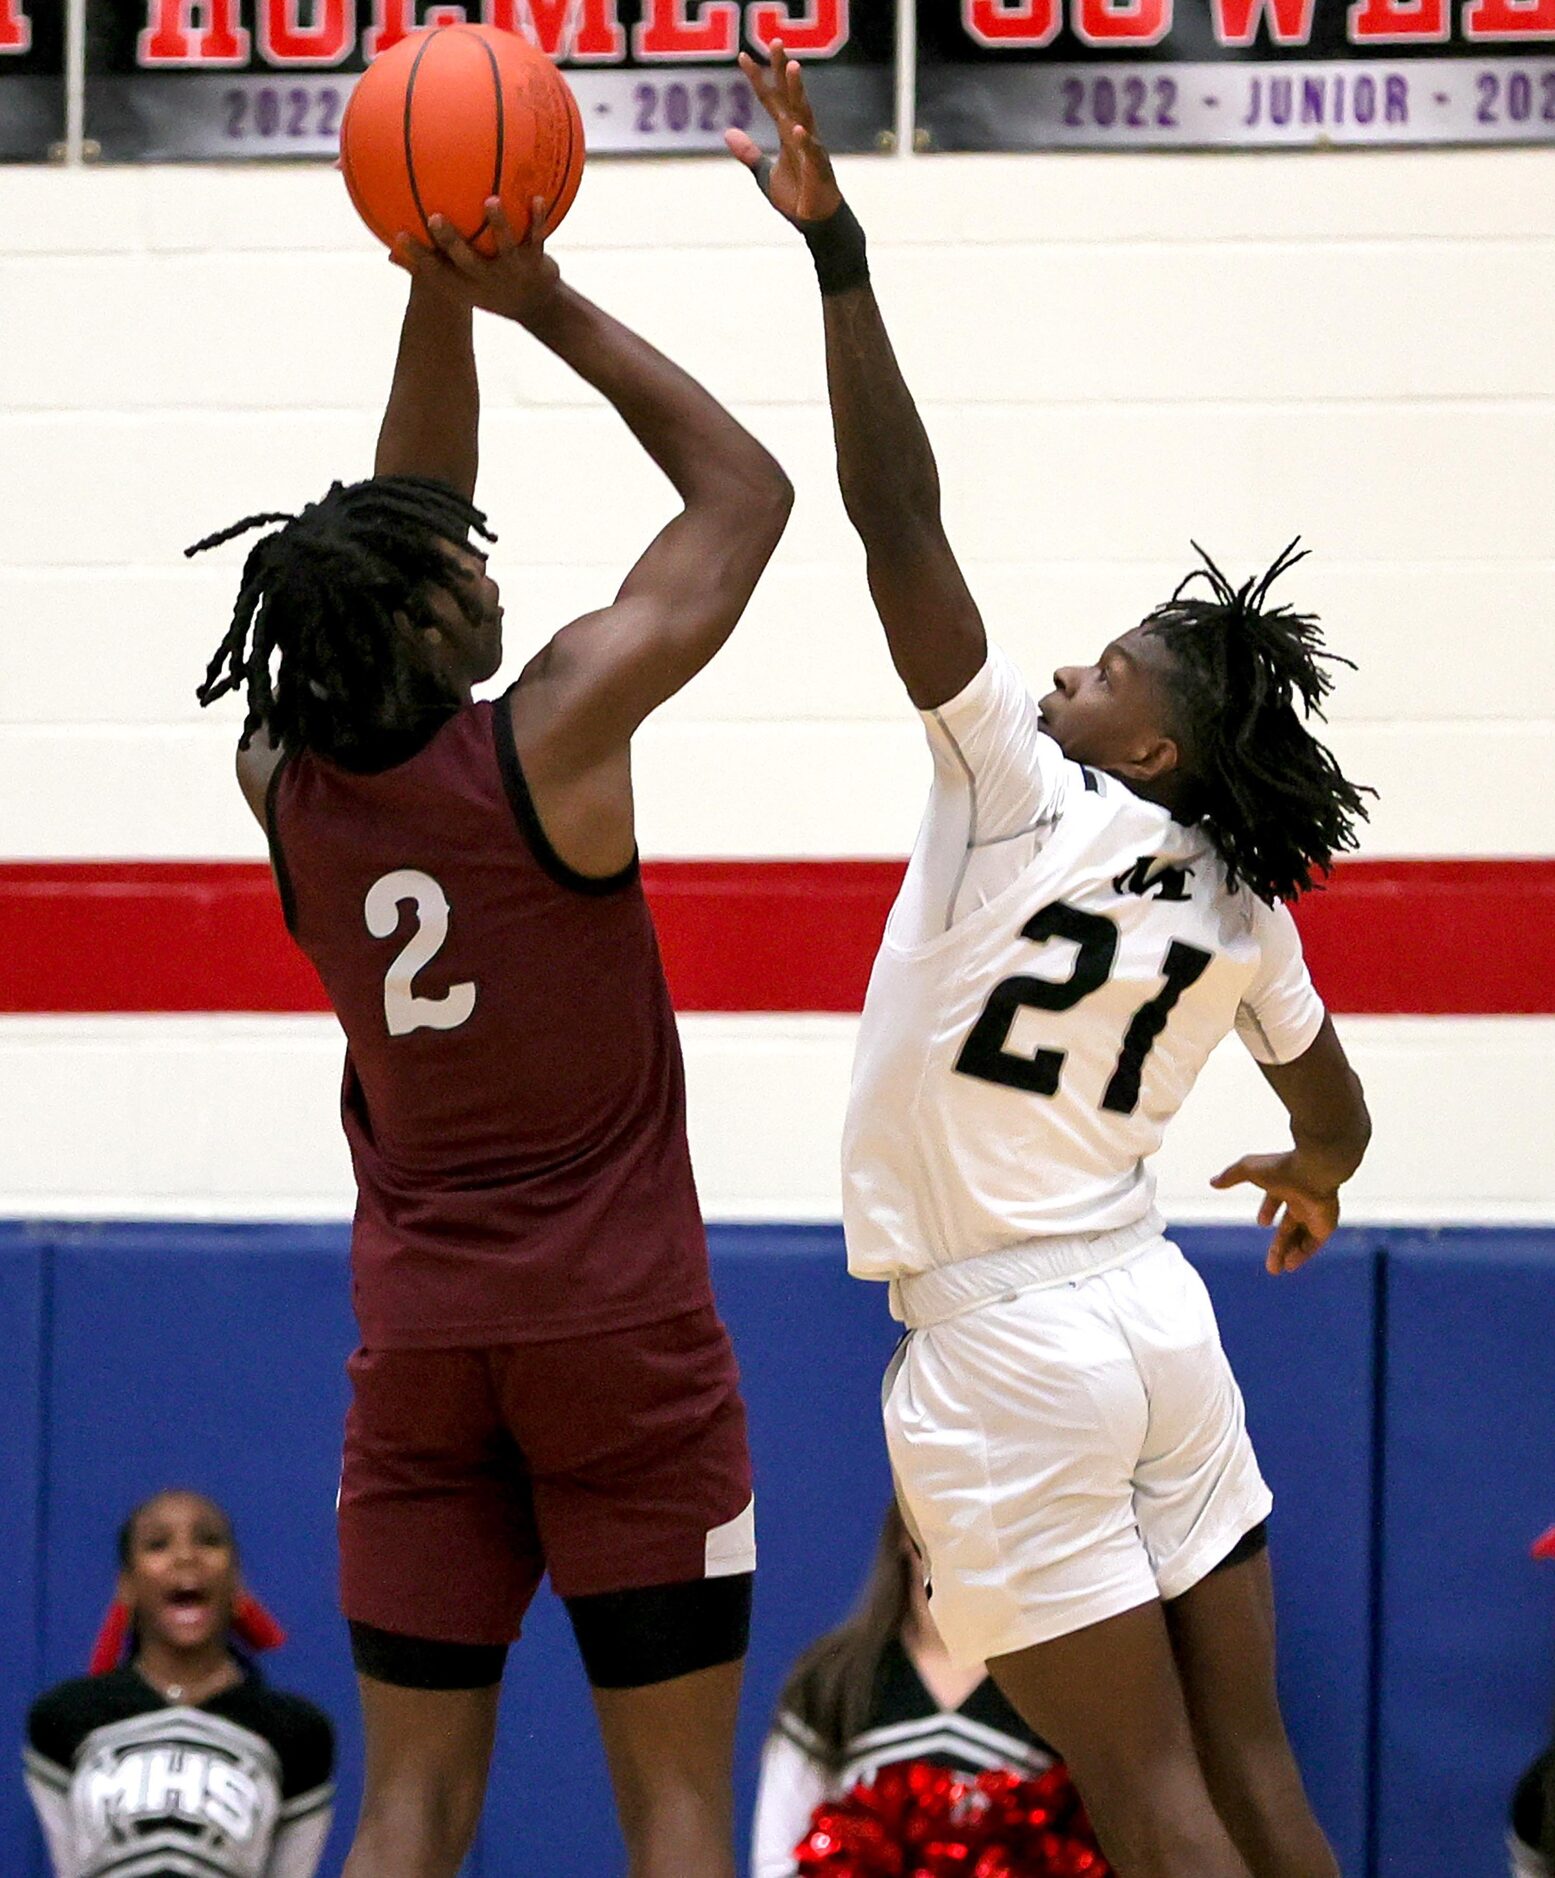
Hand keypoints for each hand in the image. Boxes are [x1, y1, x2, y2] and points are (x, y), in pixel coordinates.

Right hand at [392, 197, 560, 324]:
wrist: (536, 306)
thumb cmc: (487, 286)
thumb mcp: (458, 284)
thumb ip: (428, 265)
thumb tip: (390, 248)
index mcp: (465, 286)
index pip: (436, 272)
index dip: (418, 257)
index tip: (400, 234)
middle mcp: (487, 280)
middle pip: (466, 261)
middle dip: (450, 241)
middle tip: (435, 218)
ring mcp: (512, 272)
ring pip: (504, 247)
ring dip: (498, 224)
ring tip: (491, 201)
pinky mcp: (536, 263)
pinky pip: (537, 238)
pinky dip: (537, 218)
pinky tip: (538, 196)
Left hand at [726, 40, 842, 225]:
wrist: (818, 224)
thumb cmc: (798, 197)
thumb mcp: (766, 175)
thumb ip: (749, 153)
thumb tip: (728, 133)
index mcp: (787, 133)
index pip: (770, 99)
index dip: (757, 78)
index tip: (742, 57)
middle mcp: (800, 134)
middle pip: (790, 96)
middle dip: (782, 69)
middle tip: (775, 41)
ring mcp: (812, 149)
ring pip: (804, 114)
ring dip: (798, 92)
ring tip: (792, 68)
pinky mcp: (819, 170)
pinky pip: (812, 152)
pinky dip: (805, 141)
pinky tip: (797, 129)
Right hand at [1209, 1150, 1340, 1275]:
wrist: (1314, 1170)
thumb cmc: (1281, 1167)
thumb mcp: (1248, 1169)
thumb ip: (1230, 1176)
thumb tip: (1213, 1182)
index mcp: (1285, 1184)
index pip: (1277, 1199)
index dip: (1268, 1209)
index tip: (1262, 1222)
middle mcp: (1301, 1199)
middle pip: (1289, 1226)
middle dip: (1278, 1244)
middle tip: (1269, 1261)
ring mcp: (1315, 1213)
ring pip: (1301, 1238)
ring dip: (1288, 1253)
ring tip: (1276, 1269)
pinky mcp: (1326, 1225)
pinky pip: (1314, 1244)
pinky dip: (1302, 1254)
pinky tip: (1290, 1265)